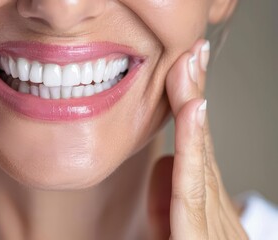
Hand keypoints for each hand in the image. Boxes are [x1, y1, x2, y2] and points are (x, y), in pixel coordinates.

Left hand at [156, 40, 247, 238]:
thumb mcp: (171, 231)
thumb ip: (169, 199)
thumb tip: (166, 162)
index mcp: (202, 207)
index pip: (195, 151)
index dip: (190, 112)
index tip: (186, 75)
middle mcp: (213, 209)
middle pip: (200, 145)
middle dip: (194, 96)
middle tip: (191, 54)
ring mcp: (214, 220)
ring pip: (200, 155)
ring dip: (193, 106)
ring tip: (191, 66)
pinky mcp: (204, 232)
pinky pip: (195, 183)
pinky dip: (196, 145)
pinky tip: (195, 111)